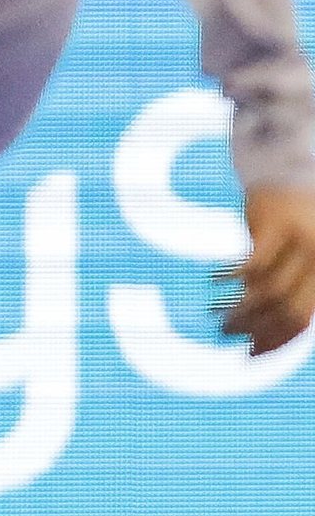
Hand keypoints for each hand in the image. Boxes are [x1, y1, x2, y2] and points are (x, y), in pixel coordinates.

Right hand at [218, 181, 314, 354]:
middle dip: (253, 327)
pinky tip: (212, 280)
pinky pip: (251, 263)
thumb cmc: (292, 216)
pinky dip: (230, 277)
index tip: (247, 354)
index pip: (302, 319)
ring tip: (213, 311)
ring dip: (237, 306)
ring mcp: (300, 239)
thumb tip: (260, 335)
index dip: (275, 341)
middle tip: (224, 333)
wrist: (288, 161)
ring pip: (266, 290)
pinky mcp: (274, 222)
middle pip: (286, 309)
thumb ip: (290, 289)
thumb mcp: (298, 254)